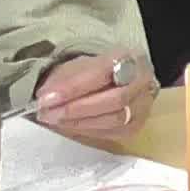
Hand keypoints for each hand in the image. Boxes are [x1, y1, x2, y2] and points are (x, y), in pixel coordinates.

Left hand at [35, 51, 157, 139]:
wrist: (113, 82)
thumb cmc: (94, 72)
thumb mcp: (77, 67)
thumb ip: (64, 81)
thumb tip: (45, 98)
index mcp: (130, 58)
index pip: (103, 72)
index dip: (74, 87)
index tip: (46, 98)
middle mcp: (143, 80)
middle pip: (116, 99)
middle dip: (77, 108)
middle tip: (47, 113)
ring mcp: (143, 105)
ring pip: (115, 119)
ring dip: (79, 122)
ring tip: (53, 120)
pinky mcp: (136, 126)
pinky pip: (112, 132)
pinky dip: (87, 130)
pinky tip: (68, 126)